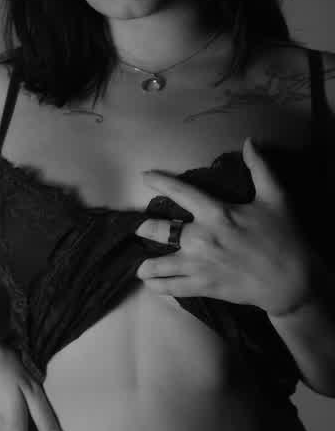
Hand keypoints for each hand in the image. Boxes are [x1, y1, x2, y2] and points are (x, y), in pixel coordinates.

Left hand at [135, 137, 315, 316]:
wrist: (290, 281)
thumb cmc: (282, 238)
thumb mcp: (275, 198)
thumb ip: (260, 168)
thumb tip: (249, 142)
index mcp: (216, 213)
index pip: (180, 192)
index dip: (159, 182)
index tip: (144, 176)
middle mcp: (201, 239)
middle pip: (158, 231)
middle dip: (143, 228)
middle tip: (139, 228)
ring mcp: (198, 265)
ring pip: (157, 265)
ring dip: (145, 264)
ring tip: (140, 264)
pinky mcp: (202, 287)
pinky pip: (170, 288)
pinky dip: (157, 285)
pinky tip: (152, 283)